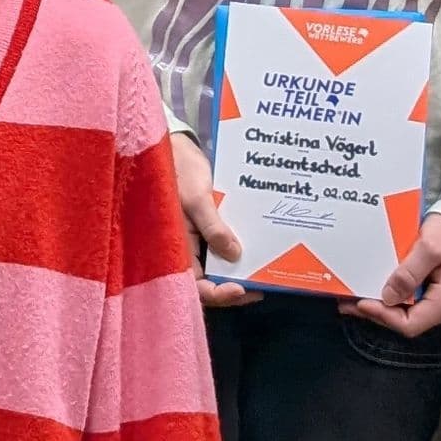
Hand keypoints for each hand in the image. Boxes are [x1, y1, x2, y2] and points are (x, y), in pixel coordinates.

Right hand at [169, 132, 248, 304]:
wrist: (176, 147)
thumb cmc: (179, 171)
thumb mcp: (196, 198)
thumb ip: (213, 227)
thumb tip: (234, 254)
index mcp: (175, 247)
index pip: (195, 284)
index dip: (218, 293)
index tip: (241, 289)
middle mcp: (187, 249)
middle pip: (210, 281)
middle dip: (236, 287)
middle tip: (262, 285)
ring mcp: (198, 240)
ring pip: (219, 267)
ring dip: (240, 271)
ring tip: (265, 271)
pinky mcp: (208, 229)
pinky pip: (223, 246)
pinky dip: (239, 251)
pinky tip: (258, 250)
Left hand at [345, 211, 440, 335]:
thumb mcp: (430, 246)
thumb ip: (409, 272)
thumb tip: (389, 297)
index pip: (411, 324)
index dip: (382, 316)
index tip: (360, 302)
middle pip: (406, 321)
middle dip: (377, 312)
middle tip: (347, 301)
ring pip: (407, 314)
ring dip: (381, 306)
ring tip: (353, 297)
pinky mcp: (438, 299)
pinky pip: (411, 305)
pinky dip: (391, 298)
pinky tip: (373, 289)